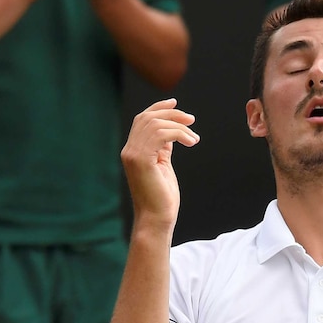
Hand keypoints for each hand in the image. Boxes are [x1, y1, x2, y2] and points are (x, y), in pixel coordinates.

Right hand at [120, 99, 199, 228]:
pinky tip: (191, 142)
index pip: (142, 120)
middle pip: (148, 117)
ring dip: (179, 127)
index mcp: (133, 151)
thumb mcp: (163, 167)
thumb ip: (163, 149)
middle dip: (172, 114)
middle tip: (192, 120)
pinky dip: (179, 134)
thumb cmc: (162, 198)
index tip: (175, 103)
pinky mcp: (141, 160)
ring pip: (156, 124)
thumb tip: (172, 133)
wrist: (157, 219)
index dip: (158, 108)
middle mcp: (129, 150)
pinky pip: (161, 134)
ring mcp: (132, 155)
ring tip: (194, 139)